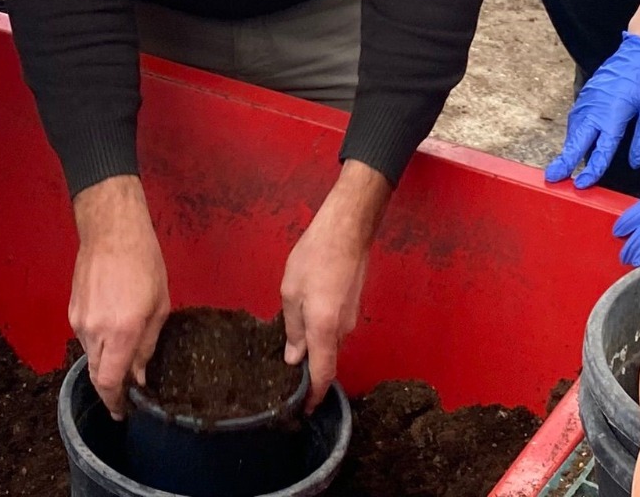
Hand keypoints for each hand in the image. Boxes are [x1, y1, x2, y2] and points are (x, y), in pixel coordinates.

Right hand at [70, 176, 169, 418]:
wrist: (112, 231)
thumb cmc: (145, 263)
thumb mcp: (159, 305)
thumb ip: (148, 344)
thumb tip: (139, 376)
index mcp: (121, 331)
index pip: (109, 381)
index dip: (115, 402)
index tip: (123, 413)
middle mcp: (95, 331)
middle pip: (96, 373)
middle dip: (111, 386)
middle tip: (128, 388)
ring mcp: (79, 321)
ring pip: (91, 356)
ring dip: (106, 360)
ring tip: (125, 348)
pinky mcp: (71, 311)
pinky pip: (85, 337)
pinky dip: (99, 342)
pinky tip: (113, 326)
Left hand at [282, 161, 391, 411]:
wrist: (347, 229)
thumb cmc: (314, 257)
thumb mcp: (291, 292)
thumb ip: (293, 328)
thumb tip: (295, 357)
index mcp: (324, 331)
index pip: (323, 375)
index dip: (314, 397)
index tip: (303, 410)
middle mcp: (342, 331)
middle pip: (327, 360)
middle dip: (310, 368)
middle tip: (285, 369)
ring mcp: (352, 318)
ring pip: (331, 343)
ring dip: (315, 346)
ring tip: (292, 338)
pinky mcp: (354, 305)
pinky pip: (336, 328)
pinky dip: (322, 331)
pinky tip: (306, 316)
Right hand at [545, 32, 639, 187]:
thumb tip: (634, 161)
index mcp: (615, 111)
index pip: (602, 147)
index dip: (593, 168)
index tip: (583, 183)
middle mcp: (597, 105)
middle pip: (577, 139)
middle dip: (565, 159)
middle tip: (553, 177)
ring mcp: (590, 97)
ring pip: (575, 128)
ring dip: (569, 146)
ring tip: (562, 166)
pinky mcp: (589, 92)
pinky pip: (578, 117)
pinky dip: (574, 132)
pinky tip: (575, 142)